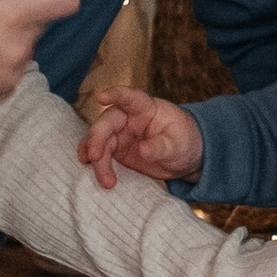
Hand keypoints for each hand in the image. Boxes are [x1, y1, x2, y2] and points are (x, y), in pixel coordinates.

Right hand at [78, 88, 206, 191]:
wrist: (182, 158)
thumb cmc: (182, 142)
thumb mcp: (178, 145)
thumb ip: (161, 146)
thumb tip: (143, 150)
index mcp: (145, 108)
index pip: (129, 97)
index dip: (115, 95)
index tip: (101, 98)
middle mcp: (128, 118)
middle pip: (107, 123)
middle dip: (97, 138)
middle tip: (95, 157)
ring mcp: (120, 134)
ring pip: (100, 142)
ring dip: (97, 159)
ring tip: (106, 181)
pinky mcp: (116, 150)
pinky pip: (101, 155)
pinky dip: (95, 164)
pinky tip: (93, 174)